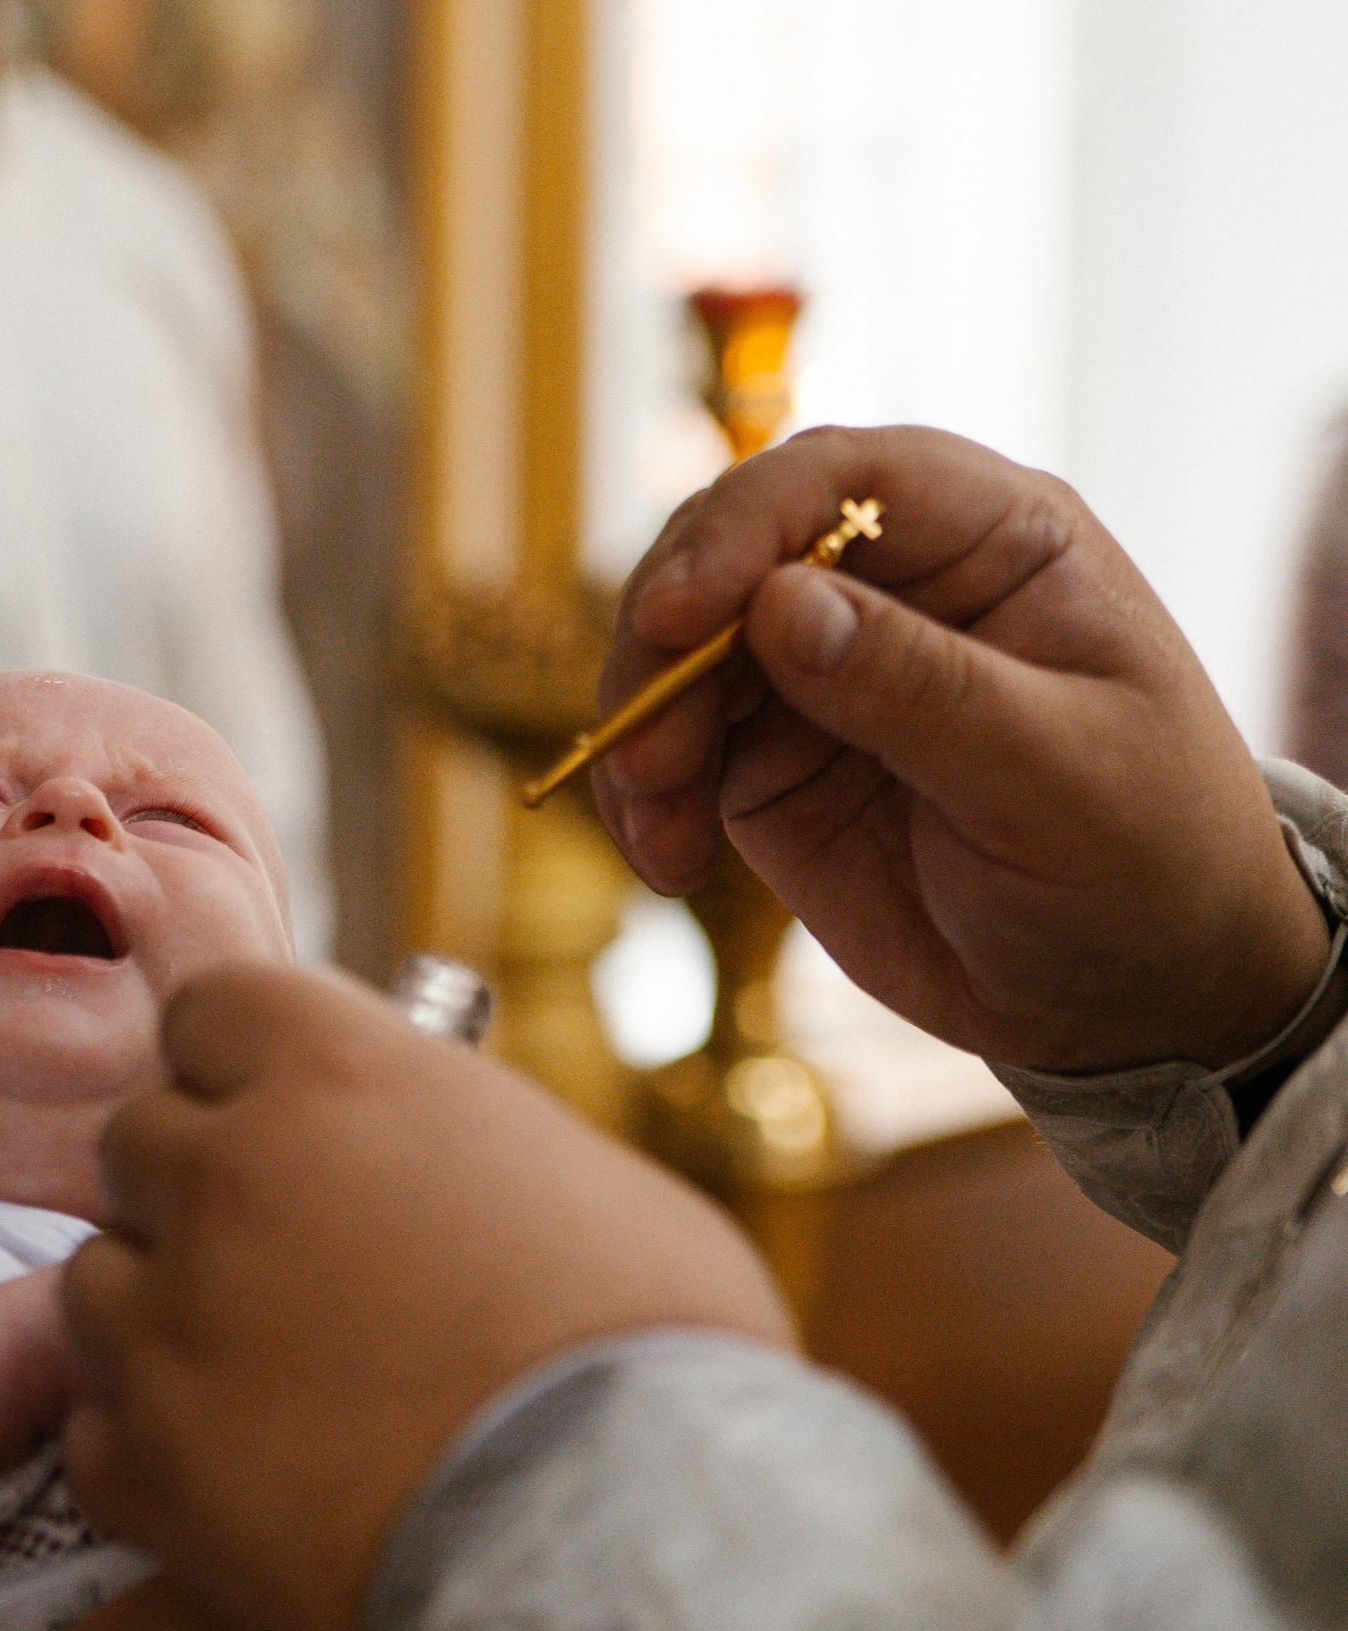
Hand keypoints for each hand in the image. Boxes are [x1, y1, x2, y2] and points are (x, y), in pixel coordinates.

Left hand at [60, 968, 790, 1630]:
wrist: (625, 1543)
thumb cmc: (650, 1351)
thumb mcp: (575, 1172)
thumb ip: (449, 1129)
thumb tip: (419, 1145)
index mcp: (333, 1072)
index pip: (209, 1010)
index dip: (243, 1066)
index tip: (279, 1116)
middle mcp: (226, 1173)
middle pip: (139, 1139)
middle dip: (196, 1189)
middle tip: (285, 1260)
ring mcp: (168, 1319)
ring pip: (98, 1278)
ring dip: (161, 1314)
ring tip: (268, 1377)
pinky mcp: (142, 1461)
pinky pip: (94, 1426)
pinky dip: (154, 1449)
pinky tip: (245, 1474)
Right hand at [595, 425, 1329, 1073]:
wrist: (1133, 993)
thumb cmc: (1143, 859)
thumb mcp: (1056, 776)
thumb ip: (923, 687)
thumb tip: (780, 605)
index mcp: (990, 537)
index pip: (841, 481)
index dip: (740, 529)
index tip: (675, 614)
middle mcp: (889, 583)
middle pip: (728, 556)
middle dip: (663, 641)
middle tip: (645, 748)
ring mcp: (817, 671)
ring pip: (677, 654)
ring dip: (641, 730)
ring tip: (660, 823)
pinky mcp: (768, 760)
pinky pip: (672, 752)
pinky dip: (646, 800)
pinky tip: (668, 861)